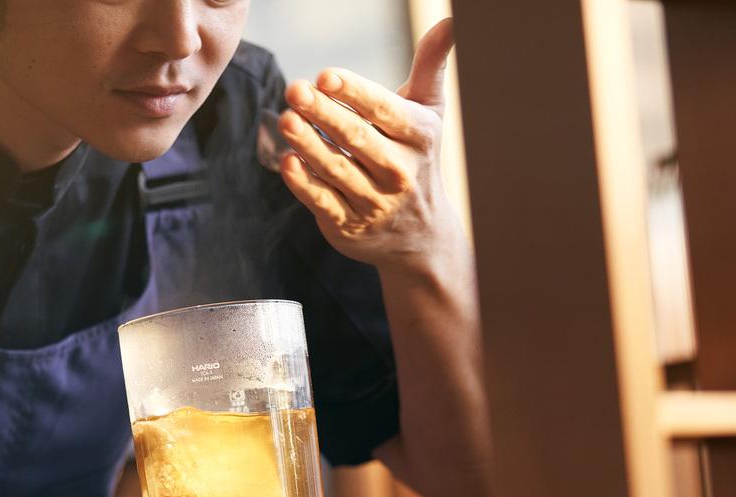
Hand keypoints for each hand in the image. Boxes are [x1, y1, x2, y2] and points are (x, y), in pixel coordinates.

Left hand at [277, 18, 457, 268]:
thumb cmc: (417, 158)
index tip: (326, 76)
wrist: (421, 235)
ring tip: (285, 119)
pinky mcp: (349, 227)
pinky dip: (304, 184)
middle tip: (295, 90)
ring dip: (308, 144)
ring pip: (336, 169)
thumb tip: (450, 20)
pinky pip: (323, 202)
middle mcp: (399, 172)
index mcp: (418, 137)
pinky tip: (287, 162)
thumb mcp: (428, 113)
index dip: (354, 93)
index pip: (383, 111)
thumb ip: (430, 66)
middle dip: (323, 113)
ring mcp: (374, 203)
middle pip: (356, 138)